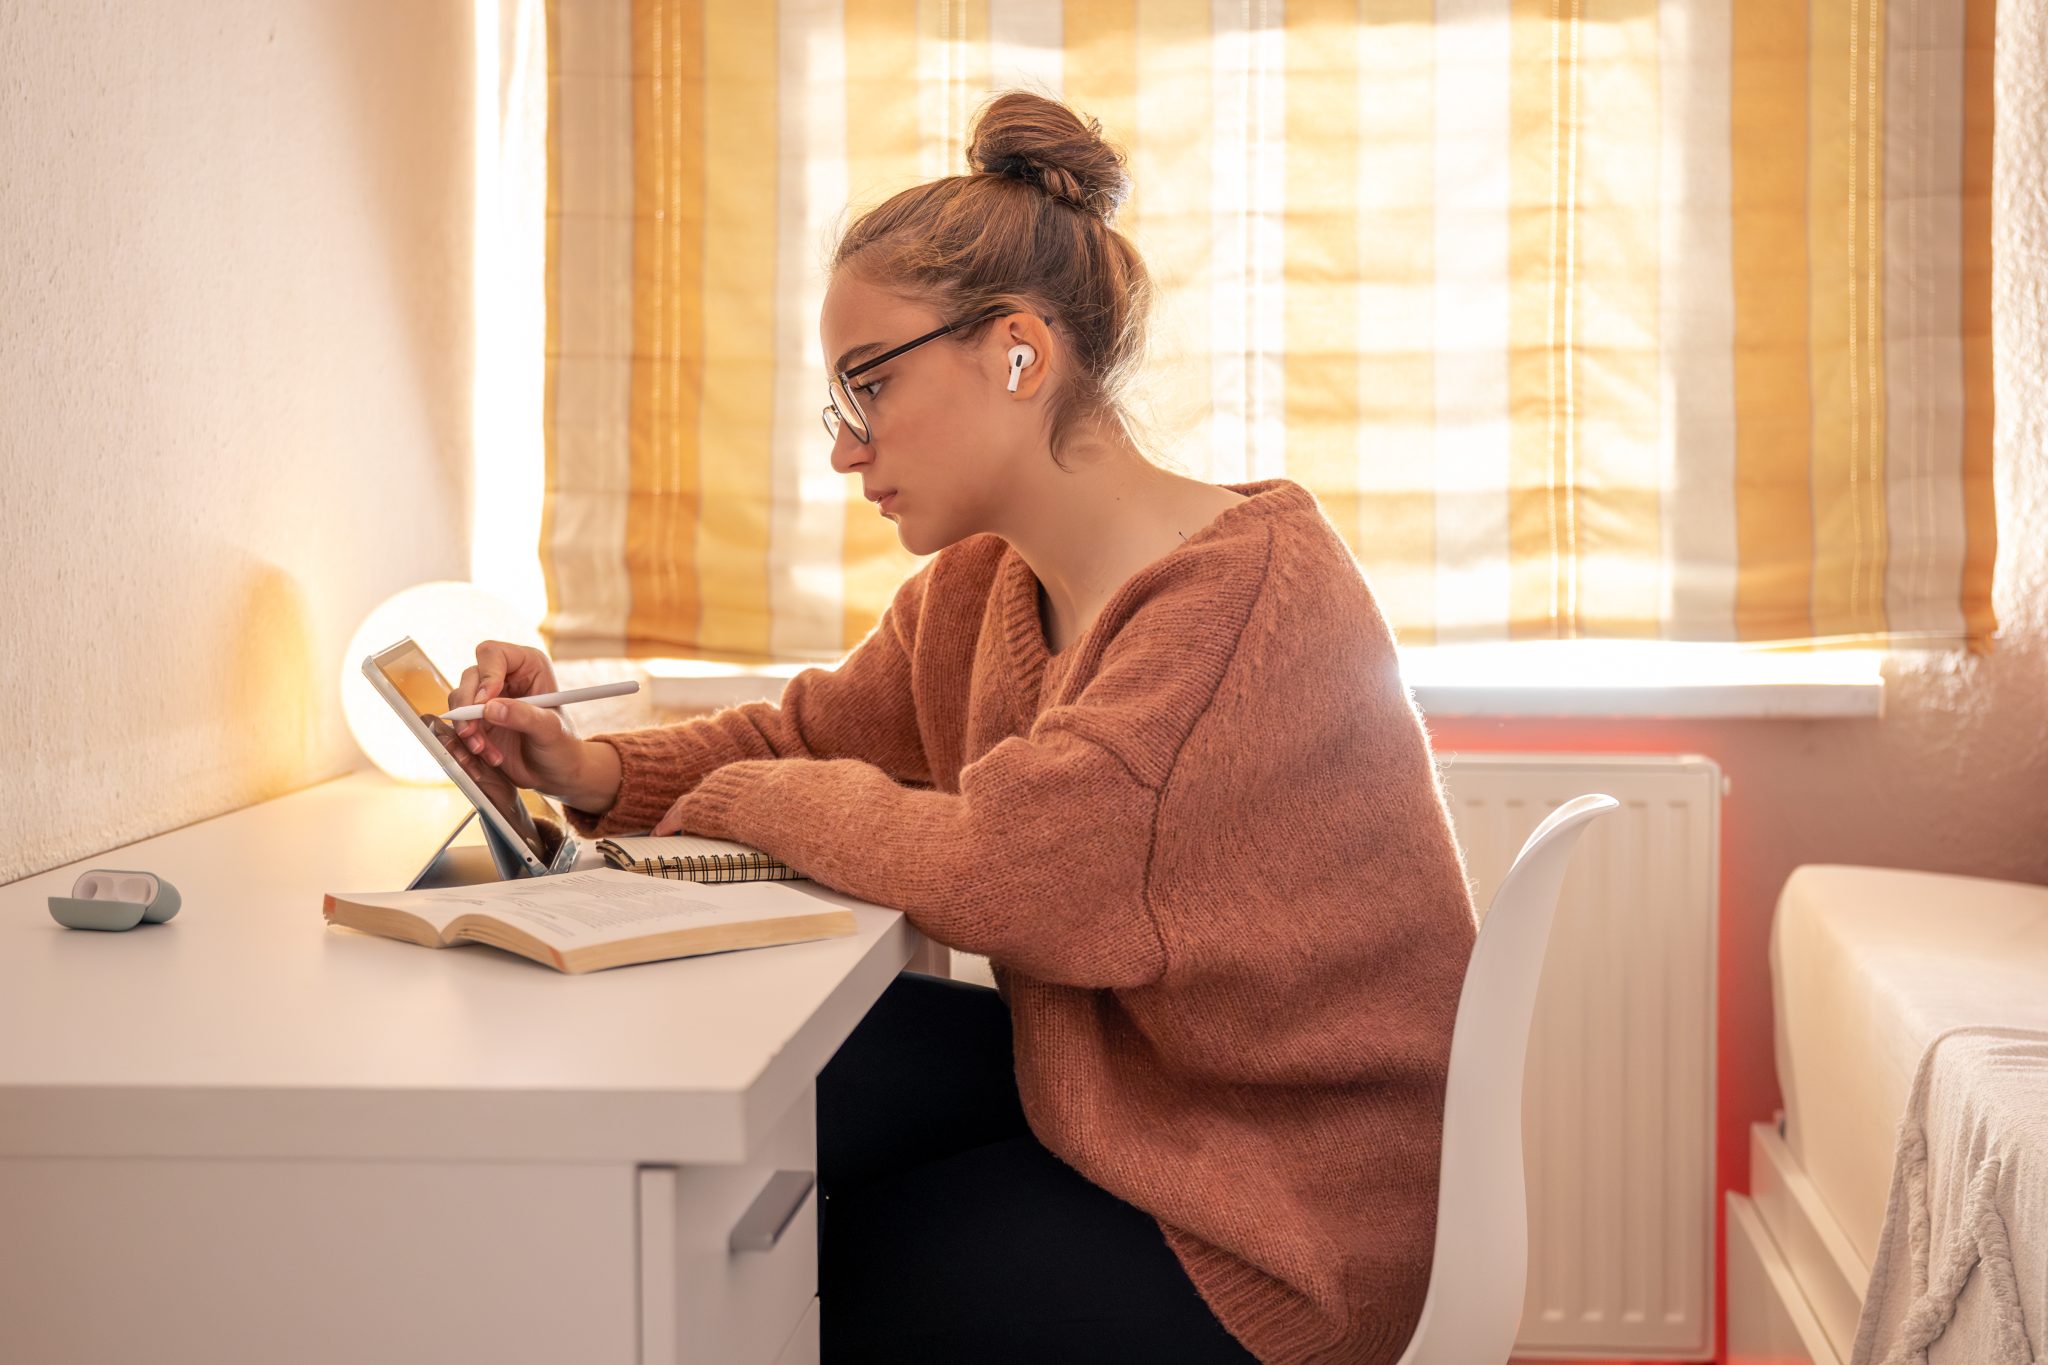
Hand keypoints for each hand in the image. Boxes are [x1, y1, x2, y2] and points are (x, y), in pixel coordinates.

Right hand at [444, 641, 588, 796]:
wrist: (555, 772)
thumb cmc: (561, 745)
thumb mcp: (550, 731)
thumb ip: (524, 716)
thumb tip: (490, 708)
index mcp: (528, 665)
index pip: (493, 654)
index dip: (486, 676)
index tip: (485, 703)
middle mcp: (505, 676)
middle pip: (470, 677)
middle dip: (468, 707)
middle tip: (472, 732)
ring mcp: (489, 697)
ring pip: (460, 700)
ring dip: (468, 728)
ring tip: (485, 750)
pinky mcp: (478, 718)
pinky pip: (460, 723)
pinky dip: (468, 740)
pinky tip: (488, 755)